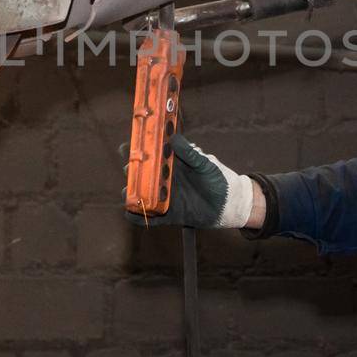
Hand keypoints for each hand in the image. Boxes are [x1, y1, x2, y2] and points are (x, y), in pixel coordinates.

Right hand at [123, 134, 257, 228]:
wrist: (230, 203)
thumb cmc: (218, 178)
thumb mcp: (205, 163)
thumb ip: (190, 153)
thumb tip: (173, 139)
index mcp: (171, 164)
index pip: (150, 155)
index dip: (137, 151)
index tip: (127, 146)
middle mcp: (164, 180)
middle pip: (141, 175)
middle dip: (132, 172)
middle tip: (130, 169)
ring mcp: (165, 198)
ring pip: (142, 195)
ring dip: (132, 194)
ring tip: (129, 192)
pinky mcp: (168, 215)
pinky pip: (150, 217)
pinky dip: (138, 217)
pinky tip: (131, 214)